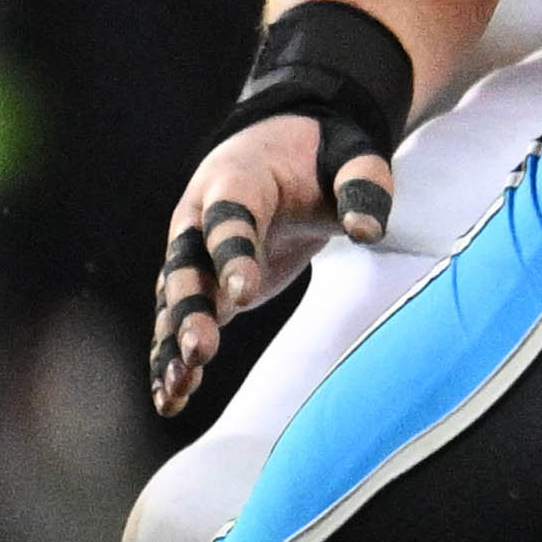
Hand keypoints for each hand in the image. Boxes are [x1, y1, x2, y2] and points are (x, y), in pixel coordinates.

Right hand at [151, 112, 387, 418]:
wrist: (287, 146)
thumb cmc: (324, 156)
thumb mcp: (353, 157)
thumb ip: (363, 188)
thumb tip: (368, 231)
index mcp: (234, 181)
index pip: (228, 219)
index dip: (232, 253)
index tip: (244, 294)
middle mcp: (199, 218)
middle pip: (187, 267)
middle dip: (191, 310)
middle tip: (201, 351)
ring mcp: (196, 253)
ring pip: (176, 301)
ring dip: (174, 343)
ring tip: (176, 388)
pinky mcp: (207, 284)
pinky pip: (181, 320)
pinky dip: (174, 355)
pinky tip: (172, 395)